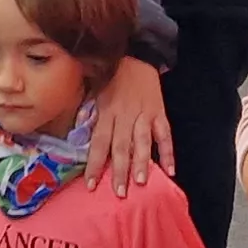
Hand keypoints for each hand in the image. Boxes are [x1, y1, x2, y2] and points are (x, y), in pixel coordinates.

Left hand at [84, 57, 171, 193]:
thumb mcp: (94, 90)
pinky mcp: (160, 113)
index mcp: (107, 112)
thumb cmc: (112, 76)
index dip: (94, 164)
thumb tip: (78, 131)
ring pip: (143, 142)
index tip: (91, 185)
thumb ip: (88, 112)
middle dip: (119, 170)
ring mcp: (145, 115)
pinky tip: (170, 170)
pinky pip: (165, 135)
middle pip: (121, 146)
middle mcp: (125, 115)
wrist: (138, 55)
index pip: (99, 142)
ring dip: (142, 162)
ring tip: (141, 182)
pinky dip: (168, 152)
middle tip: (119, 192)